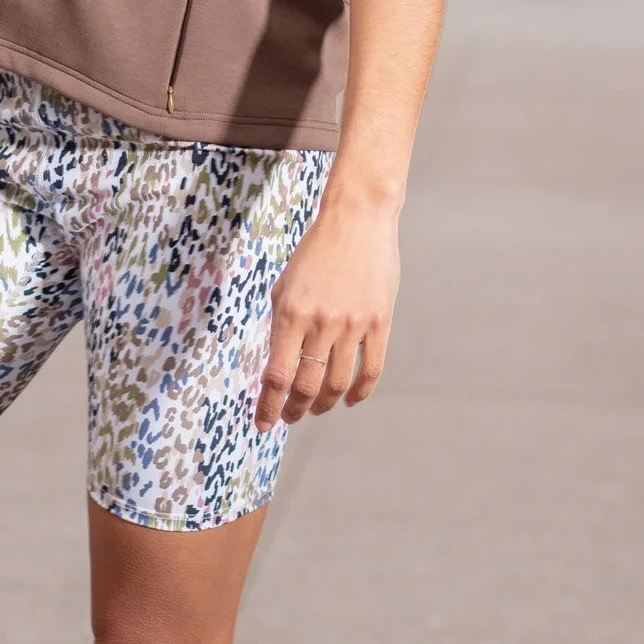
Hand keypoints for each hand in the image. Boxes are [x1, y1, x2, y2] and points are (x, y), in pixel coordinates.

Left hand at [255, 190, 400, 428]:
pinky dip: (359, 392)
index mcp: (291, 314)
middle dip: (294, 411)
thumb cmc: (315, 252)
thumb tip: (277, 366)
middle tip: (289, 418)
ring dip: (323, 405)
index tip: (263, 424)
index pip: (277, 376)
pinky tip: (349, 400)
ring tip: (316, 409)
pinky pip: (370, 370)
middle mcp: (321, 323)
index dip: (268, 406)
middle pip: (306, 387)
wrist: (357, 220)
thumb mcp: (284, 286)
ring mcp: (353, 325)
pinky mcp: (379, 322)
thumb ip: (280, 325)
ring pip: (337, 383)